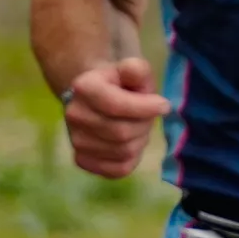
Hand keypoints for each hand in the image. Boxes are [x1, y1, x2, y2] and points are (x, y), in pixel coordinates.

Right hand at [64, 57, 168, 178]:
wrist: (99, 99)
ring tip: (137, 127)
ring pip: (123, 151)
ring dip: (140, 140)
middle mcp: (74, 115)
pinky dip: (132, 158)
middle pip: (121, 132)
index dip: (145, 108)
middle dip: (144, 124)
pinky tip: (130, 143)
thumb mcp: (133, 70)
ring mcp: (76, 140)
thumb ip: (137, 69)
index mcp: (84, 87)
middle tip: (148, 116)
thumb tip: (134, 72)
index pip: (116, 105)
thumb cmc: (123, 84)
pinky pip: (117, 169)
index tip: (164, 105)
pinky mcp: (82, 160)